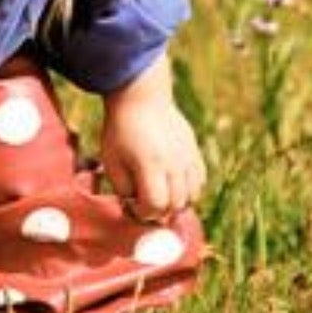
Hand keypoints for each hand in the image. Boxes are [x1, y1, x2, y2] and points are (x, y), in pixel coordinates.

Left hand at [99, 62, 206, 218]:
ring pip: (192, 196)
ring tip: (159, 193)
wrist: (140, 98)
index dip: (143, 213)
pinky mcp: (195, 151)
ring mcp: (188, 157)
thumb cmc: (120, 130)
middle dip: (160, 211)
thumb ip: (123, 188)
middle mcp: (174, 164)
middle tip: (145, 202)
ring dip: (176, 202)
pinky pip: (200, 181)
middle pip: (175, 205)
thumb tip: (135, 207)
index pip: (156, 206)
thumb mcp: (111, 160)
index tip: (133, 207)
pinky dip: (189, 189)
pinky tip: (173, 183)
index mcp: (150, 165)